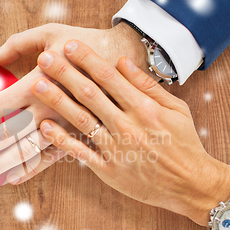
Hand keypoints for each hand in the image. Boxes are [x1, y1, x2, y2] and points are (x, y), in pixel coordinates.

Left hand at [0, 23, 146, 184]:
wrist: (127, 60)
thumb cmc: (87, 43)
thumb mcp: (51, 33)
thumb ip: (17, 44)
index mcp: (38, 83)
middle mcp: (47, 109)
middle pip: (6, 137)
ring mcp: (63, 126)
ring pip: (26, 154)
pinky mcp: (77, 135)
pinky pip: (51, 159)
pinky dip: (31, 170)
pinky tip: (12, 179)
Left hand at [30, 40, 229, 225]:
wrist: (191, 185)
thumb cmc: (184, 143)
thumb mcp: (175, 109)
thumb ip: (147, 86)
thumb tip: (122, 61)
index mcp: (144, 108)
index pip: (110, 77)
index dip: (87, 59)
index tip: (70, 45)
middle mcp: (127, 126)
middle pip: (90, 95)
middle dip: (65, 74)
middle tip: (45, 58)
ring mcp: (116, 149)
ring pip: (81, 121)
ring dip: (57, 101)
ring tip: (38, 85)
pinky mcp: (109, 170)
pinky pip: (81, 153)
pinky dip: (61, 140)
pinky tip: (45, 126)